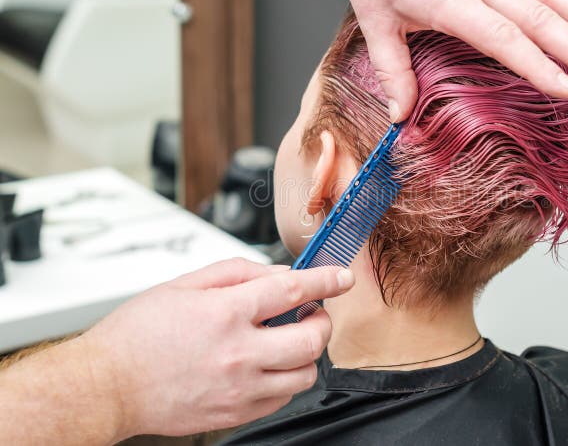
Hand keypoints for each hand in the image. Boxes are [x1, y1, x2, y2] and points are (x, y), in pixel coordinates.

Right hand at [82, 258, 354, 438]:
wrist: (106, 387)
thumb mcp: (183, 284)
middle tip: (311, 314)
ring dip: (305, 354)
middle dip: (321, 322)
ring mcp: (239, 389)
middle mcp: (238, 353)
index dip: (325, 280)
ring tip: (286, 342)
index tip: (341, 277)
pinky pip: (281, 399)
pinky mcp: (235, 414)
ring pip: (304, 375)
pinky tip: (266, 366)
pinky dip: (284, 379)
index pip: (292, 290)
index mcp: (225, 313)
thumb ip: (236, 273)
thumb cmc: (137, 335)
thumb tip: (276, 274)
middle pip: (311, 339)